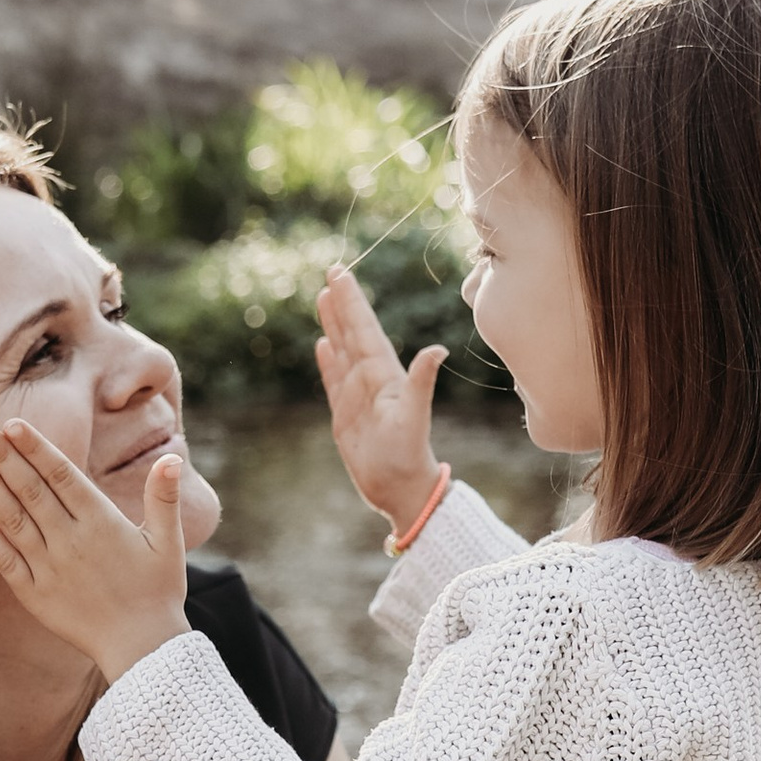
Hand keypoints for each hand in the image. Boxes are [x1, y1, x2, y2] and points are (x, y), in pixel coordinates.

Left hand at [0, 417, 190, 682]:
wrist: (143, 648)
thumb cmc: (158, 593)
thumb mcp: (168, 543)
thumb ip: (164, 498)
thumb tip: (170, 457)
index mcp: (102, 523)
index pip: (61, 476)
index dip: (36, 449)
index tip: (12, 424)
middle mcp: (71, 542)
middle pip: (32, 491)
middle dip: (4, 458)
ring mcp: (50, 569)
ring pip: (14, 521)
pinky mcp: (36, 595)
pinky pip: (8, 561)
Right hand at [317, 265, 444, 534]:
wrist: (401, 489)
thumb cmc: (408, 456)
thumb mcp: (414, 417)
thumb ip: (421, 381)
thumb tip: (437, 349)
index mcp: (385, 373)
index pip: (365, 329)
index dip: (353, 301)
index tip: (341, 273)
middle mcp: (371, 378)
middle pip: (352, 332)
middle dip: (343, 303)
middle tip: (332, 271)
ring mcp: (357, 395)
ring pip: (342, 349)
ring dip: (333, 324)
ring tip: (323, 297)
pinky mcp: (345, 414)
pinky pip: (334, 379)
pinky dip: (328, 360)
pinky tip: (322, 344)